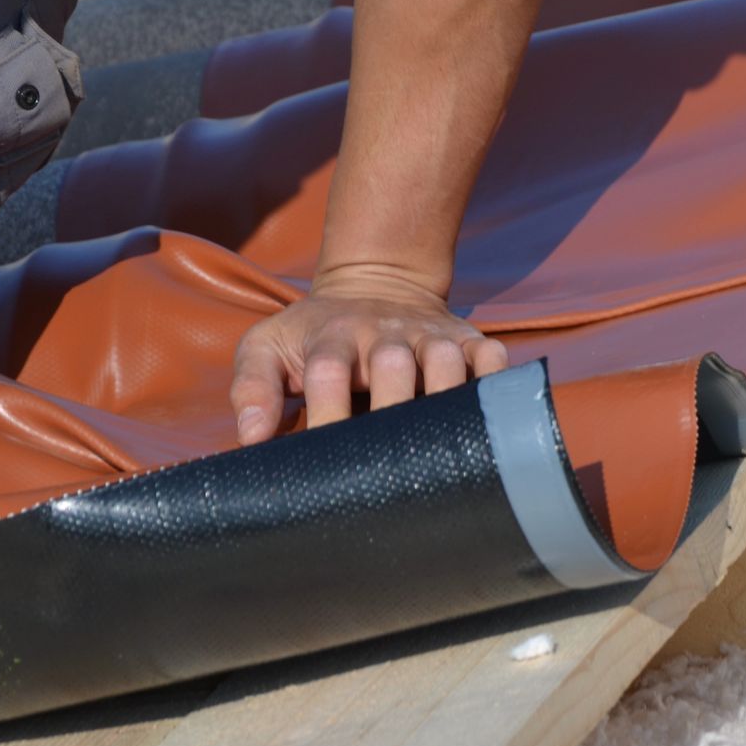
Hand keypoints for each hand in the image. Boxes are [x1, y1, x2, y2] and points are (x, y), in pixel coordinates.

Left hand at [230, 264, 506, 444]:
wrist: (376, 280)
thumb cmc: (315, 332)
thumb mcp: (269, 346)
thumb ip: (251, 389)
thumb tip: (251, 441)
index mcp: (332, 336)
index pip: (327, 373)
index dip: (327, 414)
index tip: (324, 457)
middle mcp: (383, 332)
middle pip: (391, 366)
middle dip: (390, 411)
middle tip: (385, 464)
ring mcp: (430, 334)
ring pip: (446, 362)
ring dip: (443, 400)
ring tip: (435, 447)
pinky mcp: (468, 338)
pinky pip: (492, 359)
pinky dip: (494, 385)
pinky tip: (485, 420)